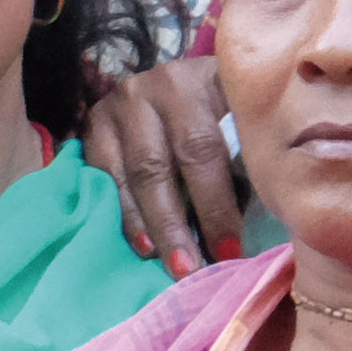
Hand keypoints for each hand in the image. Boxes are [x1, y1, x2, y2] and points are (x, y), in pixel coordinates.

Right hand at [82, 54, 243, 277]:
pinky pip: (103, 175)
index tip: (231, 252)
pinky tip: (142, 244)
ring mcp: (122, 102)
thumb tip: (258, 228)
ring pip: (132, 172)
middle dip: (178, 224)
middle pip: (164, 163)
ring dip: (149, 224)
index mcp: (207, 80)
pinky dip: (124, 213)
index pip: (206, 148)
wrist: (186, 80)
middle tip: (191, 270)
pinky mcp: (94, 121)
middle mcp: (160, 84)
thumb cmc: (232, 113)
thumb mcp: (250, 122)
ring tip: (168, 263)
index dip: (216, 205)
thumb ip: (250, 160)